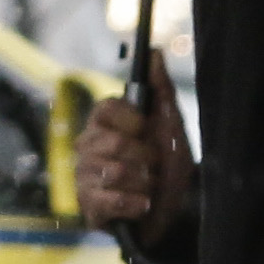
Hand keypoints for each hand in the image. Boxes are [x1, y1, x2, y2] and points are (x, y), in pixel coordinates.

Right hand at [75, 50, 194, 245]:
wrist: (179, 211)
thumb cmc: (170, 166)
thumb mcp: (171, 126)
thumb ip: (161, 90)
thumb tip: (154, 53)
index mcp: (103, 125)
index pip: (104, 108)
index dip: (131, 121)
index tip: (146, 129)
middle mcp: (87, 148)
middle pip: (113, 143)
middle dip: (146, 157)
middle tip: (153, 166)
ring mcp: (84, 178)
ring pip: (115, 172)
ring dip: (145, 183)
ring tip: (148, 187)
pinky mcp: (89, 207)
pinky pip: (112, 201)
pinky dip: (137, 204)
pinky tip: (142, 206)